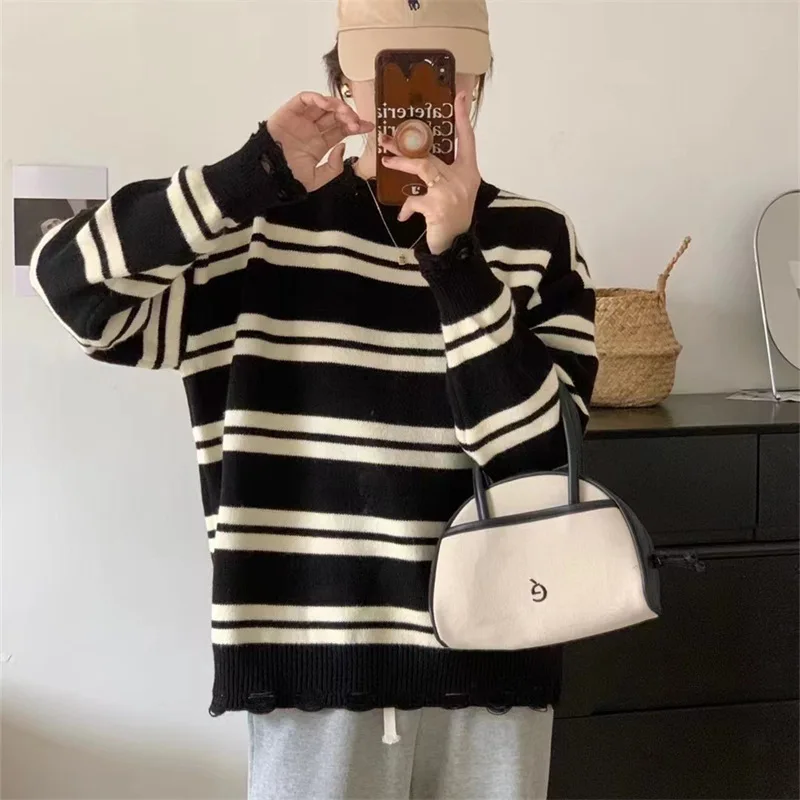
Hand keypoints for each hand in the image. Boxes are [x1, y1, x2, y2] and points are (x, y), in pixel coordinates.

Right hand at [267, 92, 373, 191]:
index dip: (356, 126)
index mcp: (320, 143)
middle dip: (349, 116)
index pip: (341, 130)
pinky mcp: (289, 112)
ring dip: (336, 106)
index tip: (369, 126)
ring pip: (323, 105)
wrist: (269, 175)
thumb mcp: (318, 179)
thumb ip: (334, 167)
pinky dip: (316, 98)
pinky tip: (326, 105)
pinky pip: (304, 99)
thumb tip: (343, 147)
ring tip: (345, 114)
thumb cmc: (289, 178)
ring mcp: (301, 119)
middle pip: (335, 116)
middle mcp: (312, 129)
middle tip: (356, 122)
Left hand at [380, 92, 479, 254]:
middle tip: (387, 139)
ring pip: (422, 168)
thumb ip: (442, 175)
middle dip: (406, 146)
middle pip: (432, 153)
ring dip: (401, 164)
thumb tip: (417, 159)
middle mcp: (462, 178)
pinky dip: (407, 208)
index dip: (463, 117)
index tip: (459, 96)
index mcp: (469, 171)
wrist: (457, 246)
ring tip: (386, 161)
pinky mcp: (438, 206)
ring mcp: (450, 191)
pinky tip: (404, 216)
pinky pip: (415, 200)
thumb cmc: (452, 217)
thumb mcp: (453, 192)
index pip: (468, 139)